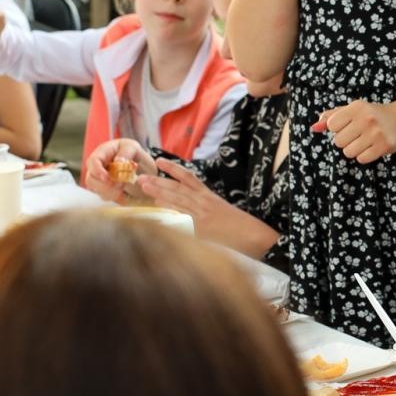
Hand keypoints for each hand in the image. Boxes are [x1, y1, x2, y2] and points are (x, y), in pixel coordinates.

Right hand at [83, 138, 155, 202]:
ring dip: (111, 192)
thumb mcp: (132, 146)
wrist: (138, 162)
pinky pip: (105, 196)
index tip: (108, 178)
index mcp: (102, 153)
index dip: (97, 171)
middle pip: (91, 179)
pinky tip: (124, 194)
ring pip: (97, 190)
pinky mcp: (104, 189)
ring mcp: (99, 179)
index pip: (92, 162)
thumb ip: (126, 153)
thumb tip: (118, 161)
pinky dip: (115, 197)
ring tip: (124, 186)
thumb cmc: (132, 151)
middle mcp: (97, 167)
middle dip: (105, 185)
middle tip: (121, 184)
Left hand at [138, 160, 280, 257]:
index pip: (188, 178)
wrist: (254, 234)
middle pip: (178, 189)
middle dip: (158, 182)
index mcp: (209, 196)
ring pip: (177, 200)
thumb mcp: (220, 211)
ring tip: (145, 187)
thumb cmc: (239, 225)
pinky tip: (157, 210)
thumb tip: (182, 208)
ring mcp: (202, 215)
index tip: (160, 161)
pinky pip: (182, 220)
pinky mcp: (202, 229)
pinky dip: (169, 215)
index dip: (173, 169)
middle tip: (141, 177)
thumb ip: (203, 207)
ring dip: (159, 193)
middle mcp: (204, 202)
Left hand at [311, 99, 395, 163]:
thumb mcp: (352, 110)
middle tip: (357, 134)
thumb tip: (314, 128)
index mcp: (357, 107)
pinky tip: (372, 147)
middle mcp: (367, 119)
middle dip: (344, 140)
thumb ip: (331, 117)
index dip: (337, 128)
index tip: (347, 125)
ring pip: (348, 152)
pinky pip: (361, 159)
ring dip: (353, 150)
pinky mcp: (384, 146)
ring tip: (364, 141)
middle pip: (338, 141)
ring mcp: (376, 133)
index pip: (332, 125)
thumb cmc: (371, 115)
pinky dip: (364, 156)